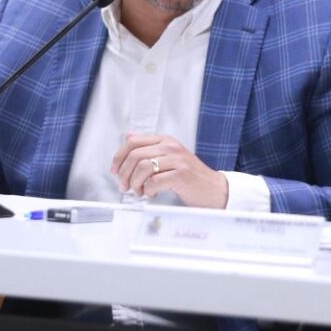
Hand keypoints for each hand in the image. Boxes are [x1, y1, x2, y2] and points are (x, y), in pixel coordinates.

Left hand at [111, 133, 228, 207]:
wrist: (215, 189)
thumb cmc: (190, 177)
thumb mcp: (170, 157)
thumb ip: (151, 148)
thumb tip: (129, 137)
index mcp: (166, 140)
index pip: (132, 141)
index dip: (119, 157)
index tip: (115, 171)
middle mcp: (171, 146)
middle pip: (135, 156)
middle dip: (124, 174)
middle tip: (125, 186)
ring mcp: (178, 160)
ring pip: (142, 168)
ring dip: (135, 184)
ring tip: (140, 192)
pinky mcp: (182, 175)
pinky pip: (154, 182)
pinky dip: (148, 190)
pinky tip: (152, 194)